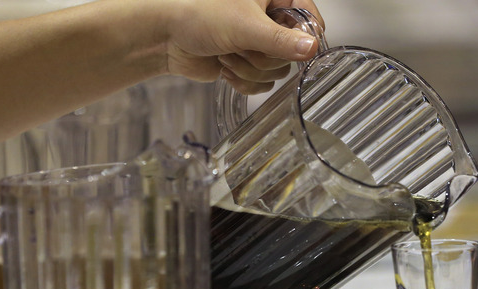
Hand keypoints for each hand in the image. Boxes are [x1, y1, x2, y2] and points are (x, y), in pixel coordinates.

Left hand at [164, 0, 324, 93]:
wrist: (165, 37)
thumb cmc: (198, 15)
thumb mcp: (246, 26)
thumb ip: (281, 41)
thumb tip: (312, 48)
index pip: (308, 17)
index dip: (305, 36)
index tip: (297, 49)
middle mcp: (268, 19)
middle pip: (291, 51)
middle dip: (262, 57)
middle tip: (241, 47)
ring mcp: (257, 43)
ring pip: (276, 70)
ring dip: (249, 69)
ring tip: (227, 54)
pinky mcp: (246, 64)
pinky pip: (262, 83)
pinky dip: (243, 81)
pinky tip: (225, 68)